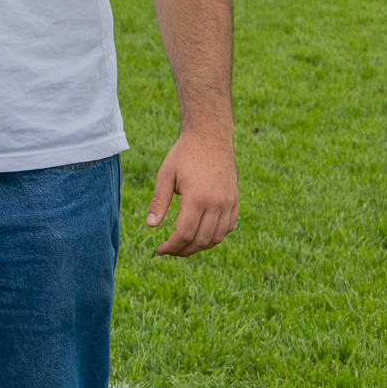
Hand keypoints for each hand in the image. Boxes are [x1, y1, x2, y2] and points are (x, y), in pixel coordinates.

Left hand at [146, 129, 237, 255]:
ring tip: (183, 245)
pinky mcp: (235, 201)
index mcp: (197, 198)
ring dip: (199, 246)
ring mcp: (229, 203)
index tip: (160, 250)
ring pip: (217, 238)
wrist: (210, 137)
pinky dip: (215, 236)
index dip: (172, 246)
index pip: (185, 234)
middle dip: (183, 250)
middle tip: (169, 250)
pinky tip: (201, 235)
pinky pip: (228, 228)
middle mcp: (217, 204)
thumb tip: (151, 226)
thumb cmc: (184, 154)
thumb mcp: (166, 175)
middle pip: (201, 240)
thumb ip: (159, 201)